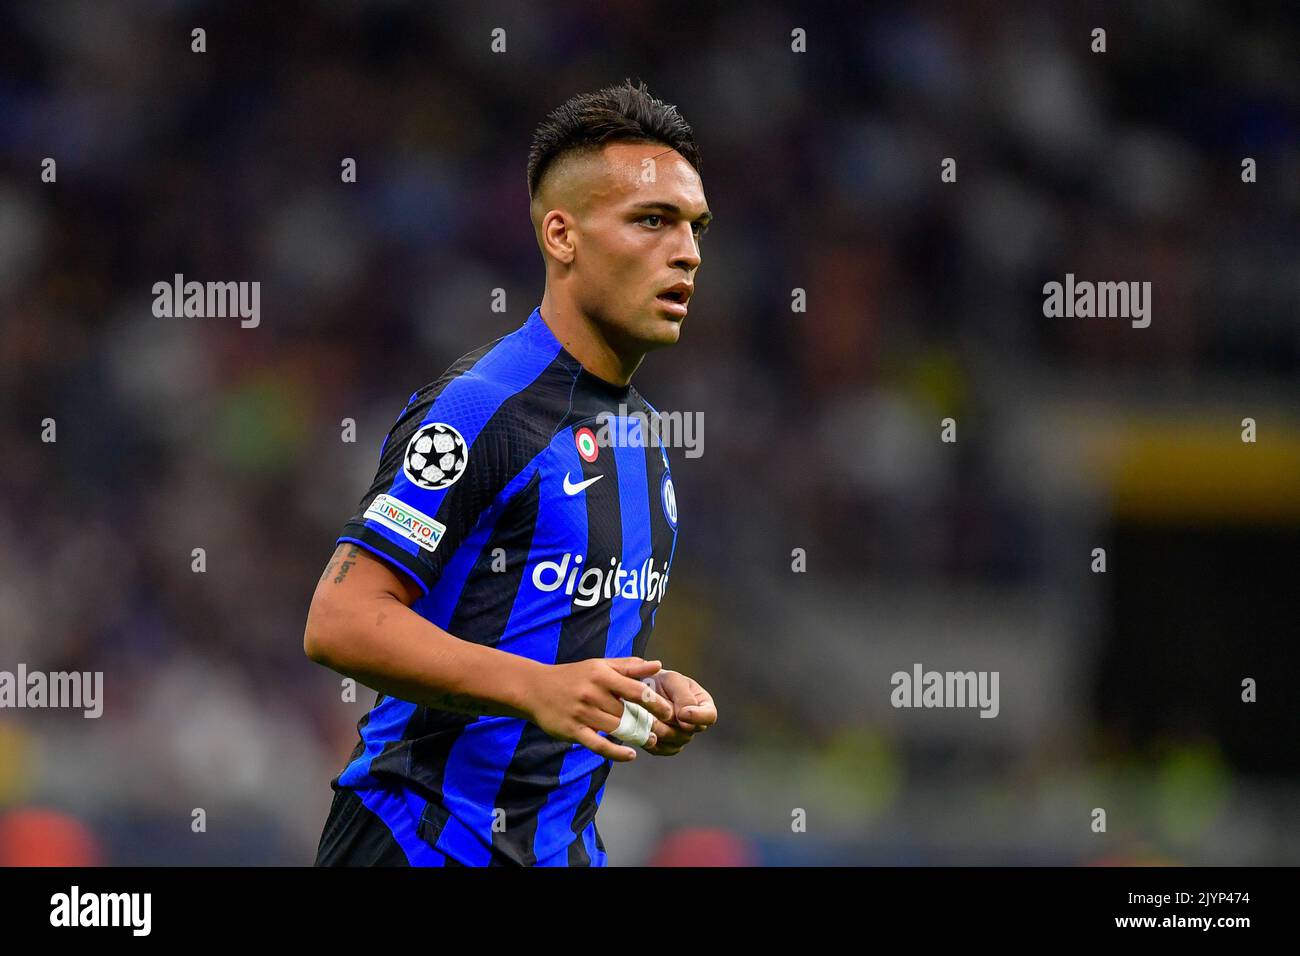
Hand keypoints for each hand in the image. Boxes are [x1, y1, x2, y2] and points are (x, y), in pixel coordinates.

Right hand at [528, 657, 675, 761]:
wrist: (535, 689)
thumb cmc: (574, 676)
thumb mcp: (600, 665)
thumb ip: (630, 666)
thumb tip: (658, 665)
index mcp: (601, 675)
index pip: (635, 690)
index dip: (656, 702)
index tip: (670, 711)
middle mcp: (592, 693)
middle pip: (628, 713)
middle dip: (649, 723)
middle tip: (667, 730)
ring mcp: (581, 714)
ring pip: (616, 729)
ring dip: (637, 737)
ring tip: (652, 740)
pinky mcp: (572, 731)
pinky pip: (598, 746)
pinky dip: (616, 753)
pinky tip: (631, 754)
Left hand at [640, 669, 716, 755]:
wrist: (641, 689)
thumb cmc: (661, 681)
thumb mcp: (673, 680)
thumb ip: (683, 697)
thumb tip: (685, 717)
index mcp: (703, 705)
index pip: (709, 716)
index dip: (698, 717)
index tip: (682, 714)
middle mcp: (695, 724)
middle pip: (688, 731)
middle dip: (670, 722)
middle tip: (654, 713)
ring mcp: (681, 737)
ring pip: (673, 741)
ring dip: (659, 730)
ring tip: (646, 718)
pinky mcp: (665, 747)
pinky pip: (660, 749)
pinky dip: (650, 741)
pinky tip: (643, 729)